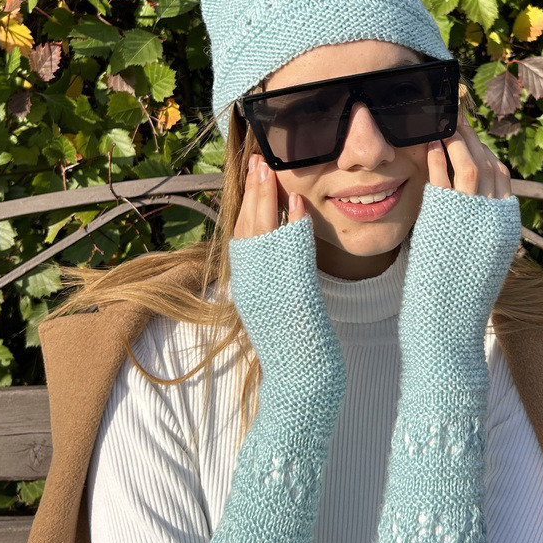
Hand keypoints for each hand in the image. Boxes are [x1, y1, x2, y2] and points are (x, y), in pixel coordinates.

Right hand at [229, 154, 343, 415]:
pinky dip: (292, 225)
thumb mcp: (279, 303)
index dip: (246, 202)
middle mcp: (250, 284)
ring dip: (266, 199)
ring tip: (270, 169)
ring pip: (262, 234)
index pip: (241, 234)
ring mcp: (267, 289)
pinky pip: (289, 252)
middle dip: (251, 191)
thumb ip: (276, 272)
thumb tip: (281, 238)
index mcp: (246, 285)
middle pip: (246, 227)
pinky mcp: (290, 294)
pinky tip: (299, 204)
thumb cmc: (296, 345)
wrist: (300, 383)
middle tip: (257, 159)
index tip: (252, 174)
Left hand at [400, 114, 519, 379]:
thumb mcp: (477, 263)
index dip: (485, 153)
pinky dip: (440, 156)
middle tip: (456, 117)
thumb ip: (477, 235)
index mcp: (507, 228)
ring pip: (473, 164)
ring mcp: (476, 218)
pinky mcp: (449, 220)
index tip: (471, 137)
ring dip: (458, 138)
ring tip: (444, 120)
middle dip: (473, 138)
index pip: (501, 178)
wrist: (447, 331)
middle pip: (490, 164)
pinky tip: (429, 141)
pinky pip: (447, 177)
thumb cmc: (454, 304)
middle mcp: (498, 219)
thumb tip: (466, 218)